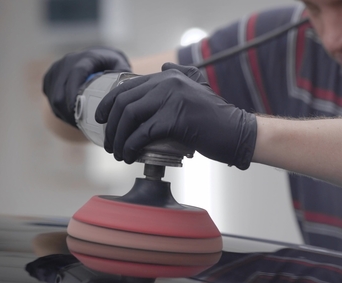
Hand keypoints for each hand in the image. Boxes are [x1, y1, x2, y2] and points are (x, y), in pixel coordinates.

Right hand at [42, 47, 130, 126]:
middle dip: (69, 112)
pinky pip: (50, 99)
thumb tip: (126, 94)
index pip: (76, 74)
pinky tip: (73, 118)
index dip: (75, 93)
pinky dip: (60, 111)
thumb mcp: (121, 67)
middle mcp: (67, 61)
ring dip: (64, 114)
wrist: (96, 59)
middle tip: (83, 126)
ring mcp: (56, 70)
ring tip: (79, 124)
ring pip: (53, 98)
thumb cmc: (112, 66)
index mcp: (85, 58)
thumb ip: (124, 76)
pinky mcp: (49, 78)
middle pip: (60, 92)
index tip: (80, 110)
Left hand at [95, 63, 256, 169]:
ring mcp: (172, 100)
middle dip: (110, 125)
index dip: (108, 105)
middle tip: (109, 142)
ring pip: (129, 118)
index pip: (127, 87)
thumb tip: (164, 68)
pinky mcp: (175, 119)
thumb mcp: (198, 89)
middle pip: (124, 102)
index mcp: (170, 76)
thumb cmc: (216, 119)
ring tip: (117, 152)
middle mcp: (169, 83)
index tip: (102, 121)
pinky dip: (131, 146)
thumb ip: (181, 76)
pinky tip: (130, 155)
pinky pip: (142, 133)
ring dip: (118, 138)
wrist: (238, 133)